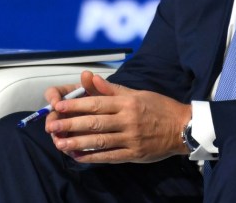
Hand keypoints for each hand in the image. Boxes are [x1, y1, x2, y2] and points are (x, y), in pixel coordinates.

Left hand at [44, 70, 190, 163]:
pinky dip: (92, 157)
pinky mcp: (134, 154)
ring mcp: (131, 139)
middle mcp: (128, 120)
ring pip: (99, 141)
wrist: (183, 127)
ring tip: (60, 143)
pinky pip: (109, 157)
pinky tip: (78, 157)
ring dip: (77, 143)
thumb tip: (90, 77)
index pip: (96, 104)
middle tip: (52, 126)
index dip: (75, 105)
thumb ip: (111, 89)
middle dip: (71, 124)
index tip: (58, 106)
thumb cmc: (158, 107)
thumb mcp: (137, 93)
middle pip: (94, 123)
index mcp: (127, 103)